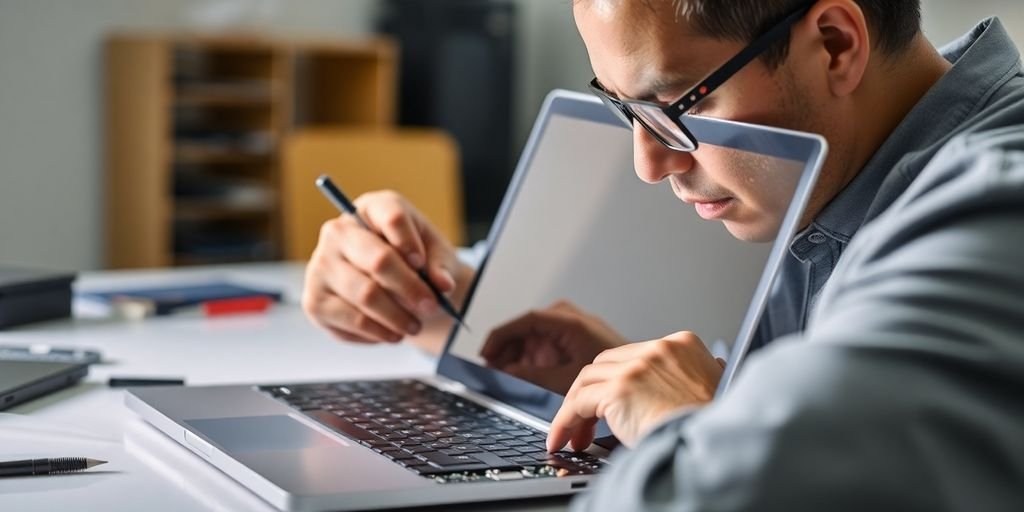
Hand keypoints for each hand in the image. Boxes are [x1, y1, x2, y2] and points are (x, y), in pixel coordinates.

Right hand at [302, 190, 469, 347]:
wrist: (392, 283)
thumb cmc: (415, 261)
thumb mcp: (435, 255)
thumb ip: (441, 266)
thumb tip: (443, 285)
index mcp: (372, 209)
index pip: (391, 217)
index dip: (409, 242)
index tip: (422, 264)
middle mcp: (339, 232)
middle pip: (378, 259)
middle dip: (410, 288)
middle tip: (431, 306)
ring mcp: (321, 266)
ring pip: (366, 295)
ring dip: (397, 317)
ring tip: (415, 325)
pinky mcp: (315, 301)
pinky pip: (352, 321)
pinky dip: (379, 332)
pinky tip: (392, 332)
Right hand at [479, 300, 626, 393]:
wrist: (632, 379)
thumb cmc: (610, 375)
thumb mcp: (567, 380)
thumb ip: (533, 376)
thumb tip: (507, 372)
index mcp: (569, 322)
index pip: (525, 321)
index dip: (501, 336)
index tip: (487, 352)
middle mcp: (566, 318)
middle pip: (525, 329)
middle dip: (507, 350)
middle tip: (493, 370)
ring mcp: (567, 326)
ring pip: (531, 337)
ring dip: (518, 356)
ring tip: (506, 376)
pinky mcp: (569, 336)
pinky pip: (542, 343)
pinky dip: (531, 358)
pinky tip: (523, 374)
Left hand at [546, 331, 725, 451]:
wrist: (721, 446)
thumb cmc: (718, 425)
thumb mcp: (717, 389)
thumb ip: (704, 375)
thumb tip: (703, 373)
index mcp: (682, 345)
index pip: (634, 356)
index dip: (616, 381)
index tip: (608, 405)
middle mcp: (658, 349)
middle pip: (606, 363)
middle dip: (593, 394)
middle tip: (588, 424)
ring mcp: (637, 367)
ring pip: (588, 380)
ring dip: (576, 409)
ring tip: (575, 437)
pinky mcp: (620, 389)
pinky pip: (578, 402)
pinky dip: (566, 422)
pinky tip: (564, 439)